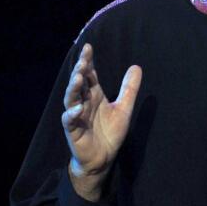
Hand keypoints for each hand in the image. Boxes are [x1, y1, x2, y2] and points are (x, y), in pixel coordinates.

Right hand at [62, 44, 142, 200]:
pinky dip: (72, 114)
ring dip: (73, 88)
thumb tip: (136, 66)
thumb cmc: (110, 133)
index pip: (90, 75)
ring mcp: (76, 116)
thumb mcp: (124, 108)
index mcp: (94, 96)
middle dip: (79, 70)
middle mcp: (83, 103)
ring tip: (77, 77)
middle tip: (83, 59)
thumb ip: (129, 89)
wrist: (103, 158)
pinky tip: (77, 108)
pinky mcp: (73, 130)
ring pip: (71, 98)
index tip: (89, 47)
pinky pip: (69, 120)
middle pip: (79, 83)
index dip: (88, 62)